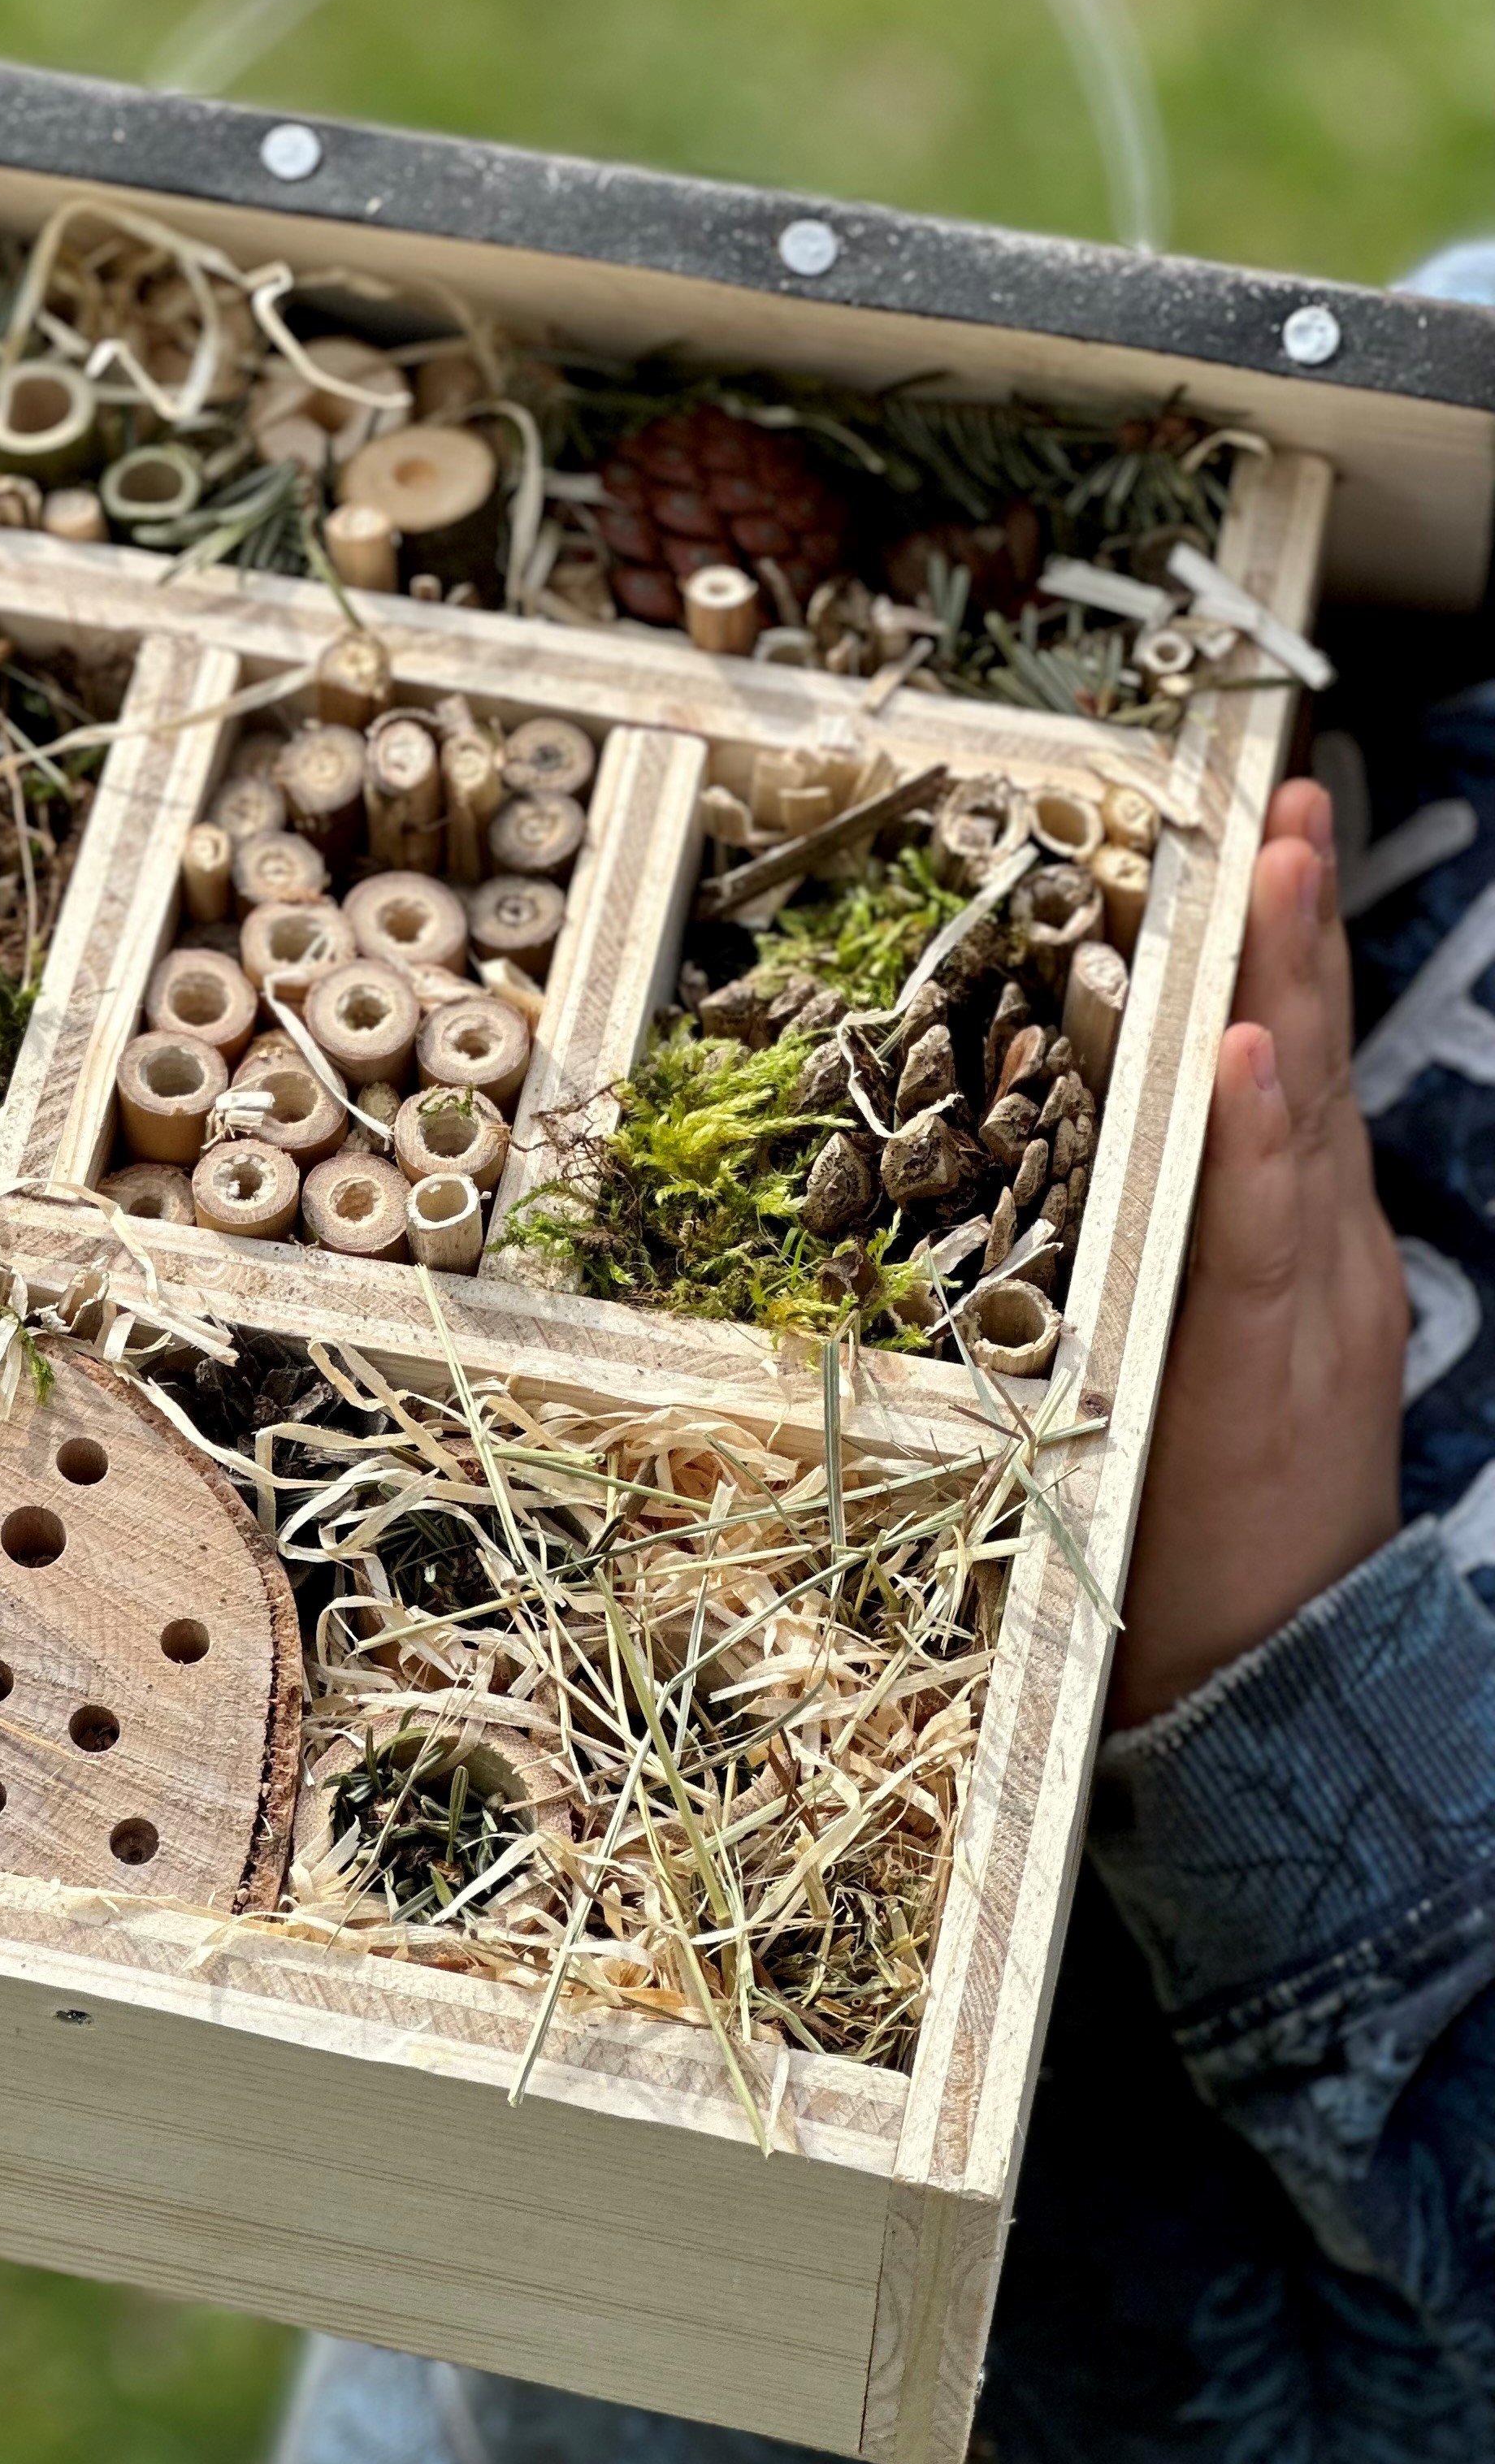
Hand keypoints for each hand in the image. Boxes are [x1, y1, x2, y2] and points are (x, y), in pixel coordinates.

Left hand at [1112, 778, 1407, 1728]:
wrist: (1266, 1658)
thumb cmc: (1216, 1504)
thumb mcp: (1223, 1349)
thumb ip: (1205, 1248)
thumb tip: (1147, 1156)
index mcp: (1301, 1240)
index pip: (1296, 1068)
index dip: (1286, 952)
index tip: (1268, 836)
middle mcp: (1317, 1250)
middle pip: (1312, 1061)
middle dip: (1297, 929)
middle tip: (1279, 805)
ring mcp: (1302, 1303)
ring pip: (1298, 1121)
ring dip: (1288, 988)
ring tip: (1278, 868)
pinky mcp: (1267, 1362)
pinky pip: (1260, 1235)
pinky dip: (1262, 1143)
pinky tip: (1254, 1058)